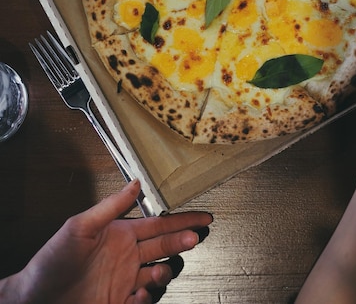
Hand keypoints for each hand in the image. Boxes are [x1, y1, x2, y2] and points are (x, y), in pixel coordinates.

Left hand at [11, 180, 211, 303]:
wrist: (34, 299)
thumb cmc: (52, 260)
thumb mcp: (79, 226)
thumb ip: (110, 206)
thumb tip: (135, 183)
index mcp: (121, 234)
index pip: (158, 224)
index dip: (181, 220)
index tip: (202, 217)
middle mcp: (127, 256)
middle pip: (165, 246)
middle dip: (183, 240)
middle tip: (196, 237)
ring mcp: (125, 281)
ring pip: (159, 274)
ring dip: (164, 272)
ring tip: (159, 272)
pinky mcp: (120, 303)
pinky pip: (144, 301)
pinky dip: (147, 299)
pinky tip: (139, 295)